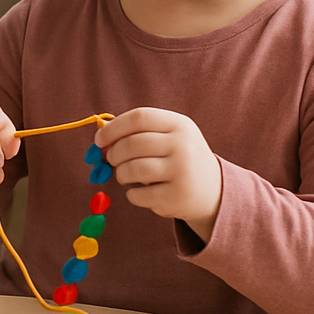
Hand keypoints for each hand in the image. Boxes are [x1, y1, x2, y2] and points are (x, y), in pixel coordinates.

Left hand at [95, 107, 221, 241]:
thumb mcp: (168, 138)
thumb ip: (137, 134)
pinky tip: (142, 192)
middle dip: (114, 154)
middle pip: (133, 144)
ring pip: (133, 169)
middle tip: (112, 160)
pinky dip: (132, 194)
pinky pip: (138, 194)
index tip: (99, 139)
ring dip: (121, 174)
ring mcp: (183, 172)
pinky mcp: (178, 197)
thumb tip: (100, 141)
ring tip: (126, 176)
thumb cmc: (179, 159)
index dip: (113, 127)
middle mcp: (184, 145)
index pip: (139, 117)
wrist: (215, 191)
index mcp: (180, 124)